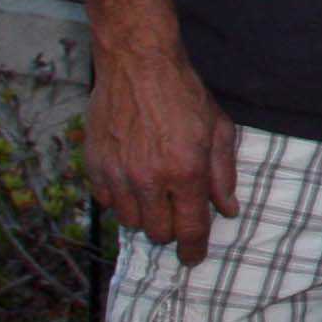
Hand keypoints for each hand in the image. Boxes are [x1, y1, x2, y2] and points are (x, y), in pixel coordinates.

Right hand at [90, 50, 238, 264]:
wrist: (137, 63)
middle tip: (178, 211)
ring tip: (155, 192)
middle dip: (171, 229)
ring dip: (146, 214)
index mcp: (185, 171)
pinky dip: (120, 199)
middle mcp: (149, 179)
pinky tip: (132, 180)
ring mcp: (118, 174)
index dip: (193, 250)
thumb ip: (223, 173)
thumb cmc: (183, 93)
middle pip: (157, 232)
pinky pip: (106, 202)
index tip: (193, 258)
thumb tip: (227, 210)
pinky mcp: (95, 165)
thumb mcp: (218, 129)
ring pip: (131, 221)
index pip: (189, 229)